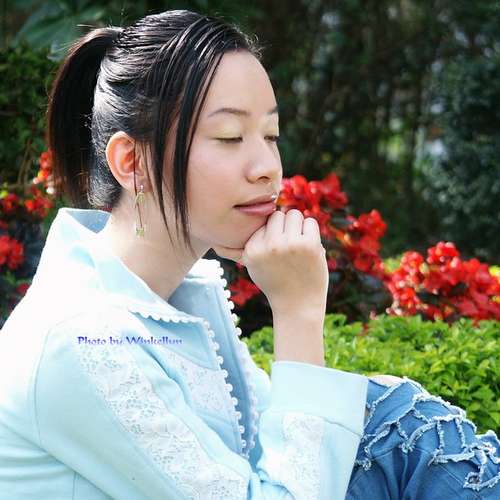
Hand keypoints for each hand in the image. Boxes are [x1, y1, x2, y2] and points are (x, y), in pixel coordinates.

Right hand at [212, 208, 327, 312]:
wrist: (297, 305)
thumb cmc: (274, 283)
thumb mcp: (252, 267)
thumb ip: (235, 252)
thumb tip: (215, 244)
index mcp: (252, 249)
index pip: (261, 222)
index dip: (270, 232)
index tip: (274, 249)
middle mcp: (269, 246)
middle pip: (277, 215)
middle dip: (284, 225)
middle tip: (288, 244)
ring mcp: (290, 244)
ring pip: (294, 214)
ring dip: (298, 226)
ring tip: (297, 243)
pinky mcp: (309, 245)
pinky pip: (310, 222)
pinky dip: (311, 231)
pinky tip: (308, 246)